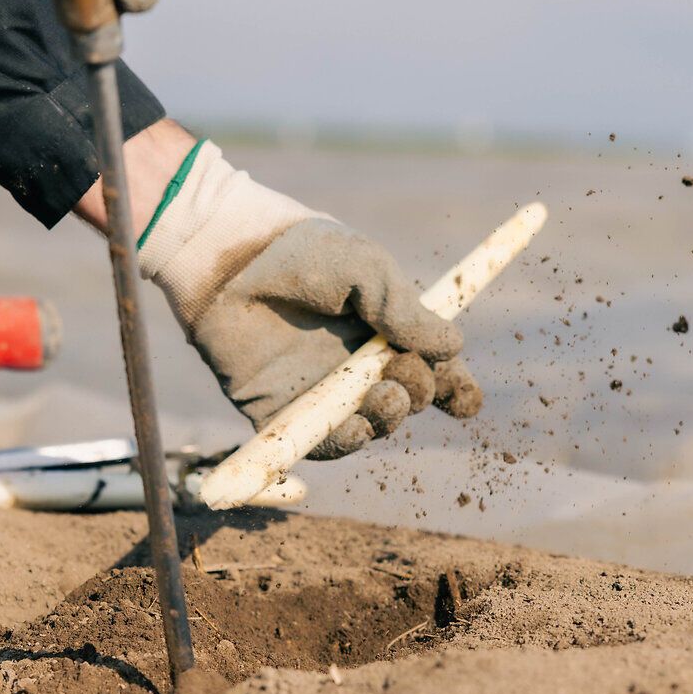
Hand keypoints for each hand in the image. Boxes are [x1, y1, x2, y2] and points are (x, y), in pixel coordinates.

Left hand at [137, 144, 482, 458]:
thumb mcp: (367, 268)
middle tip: (404, 372)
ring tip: (386, 396)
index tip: (464, 398)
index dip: (455, 390)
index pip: (433, 371)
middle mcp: (357, 366)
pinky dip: (343, 442)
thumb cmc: (300, 251)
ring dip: (387, 419)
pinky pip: (319, 442)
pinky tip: (355, 427)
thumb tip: (454, 348)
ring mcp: (320, 390)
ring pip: (369, 426)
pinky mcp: (280, 413)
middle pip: (407, 400)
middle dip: (417, 393)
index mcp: (386, 331)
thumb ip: (405, 310)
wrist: (228, 256)